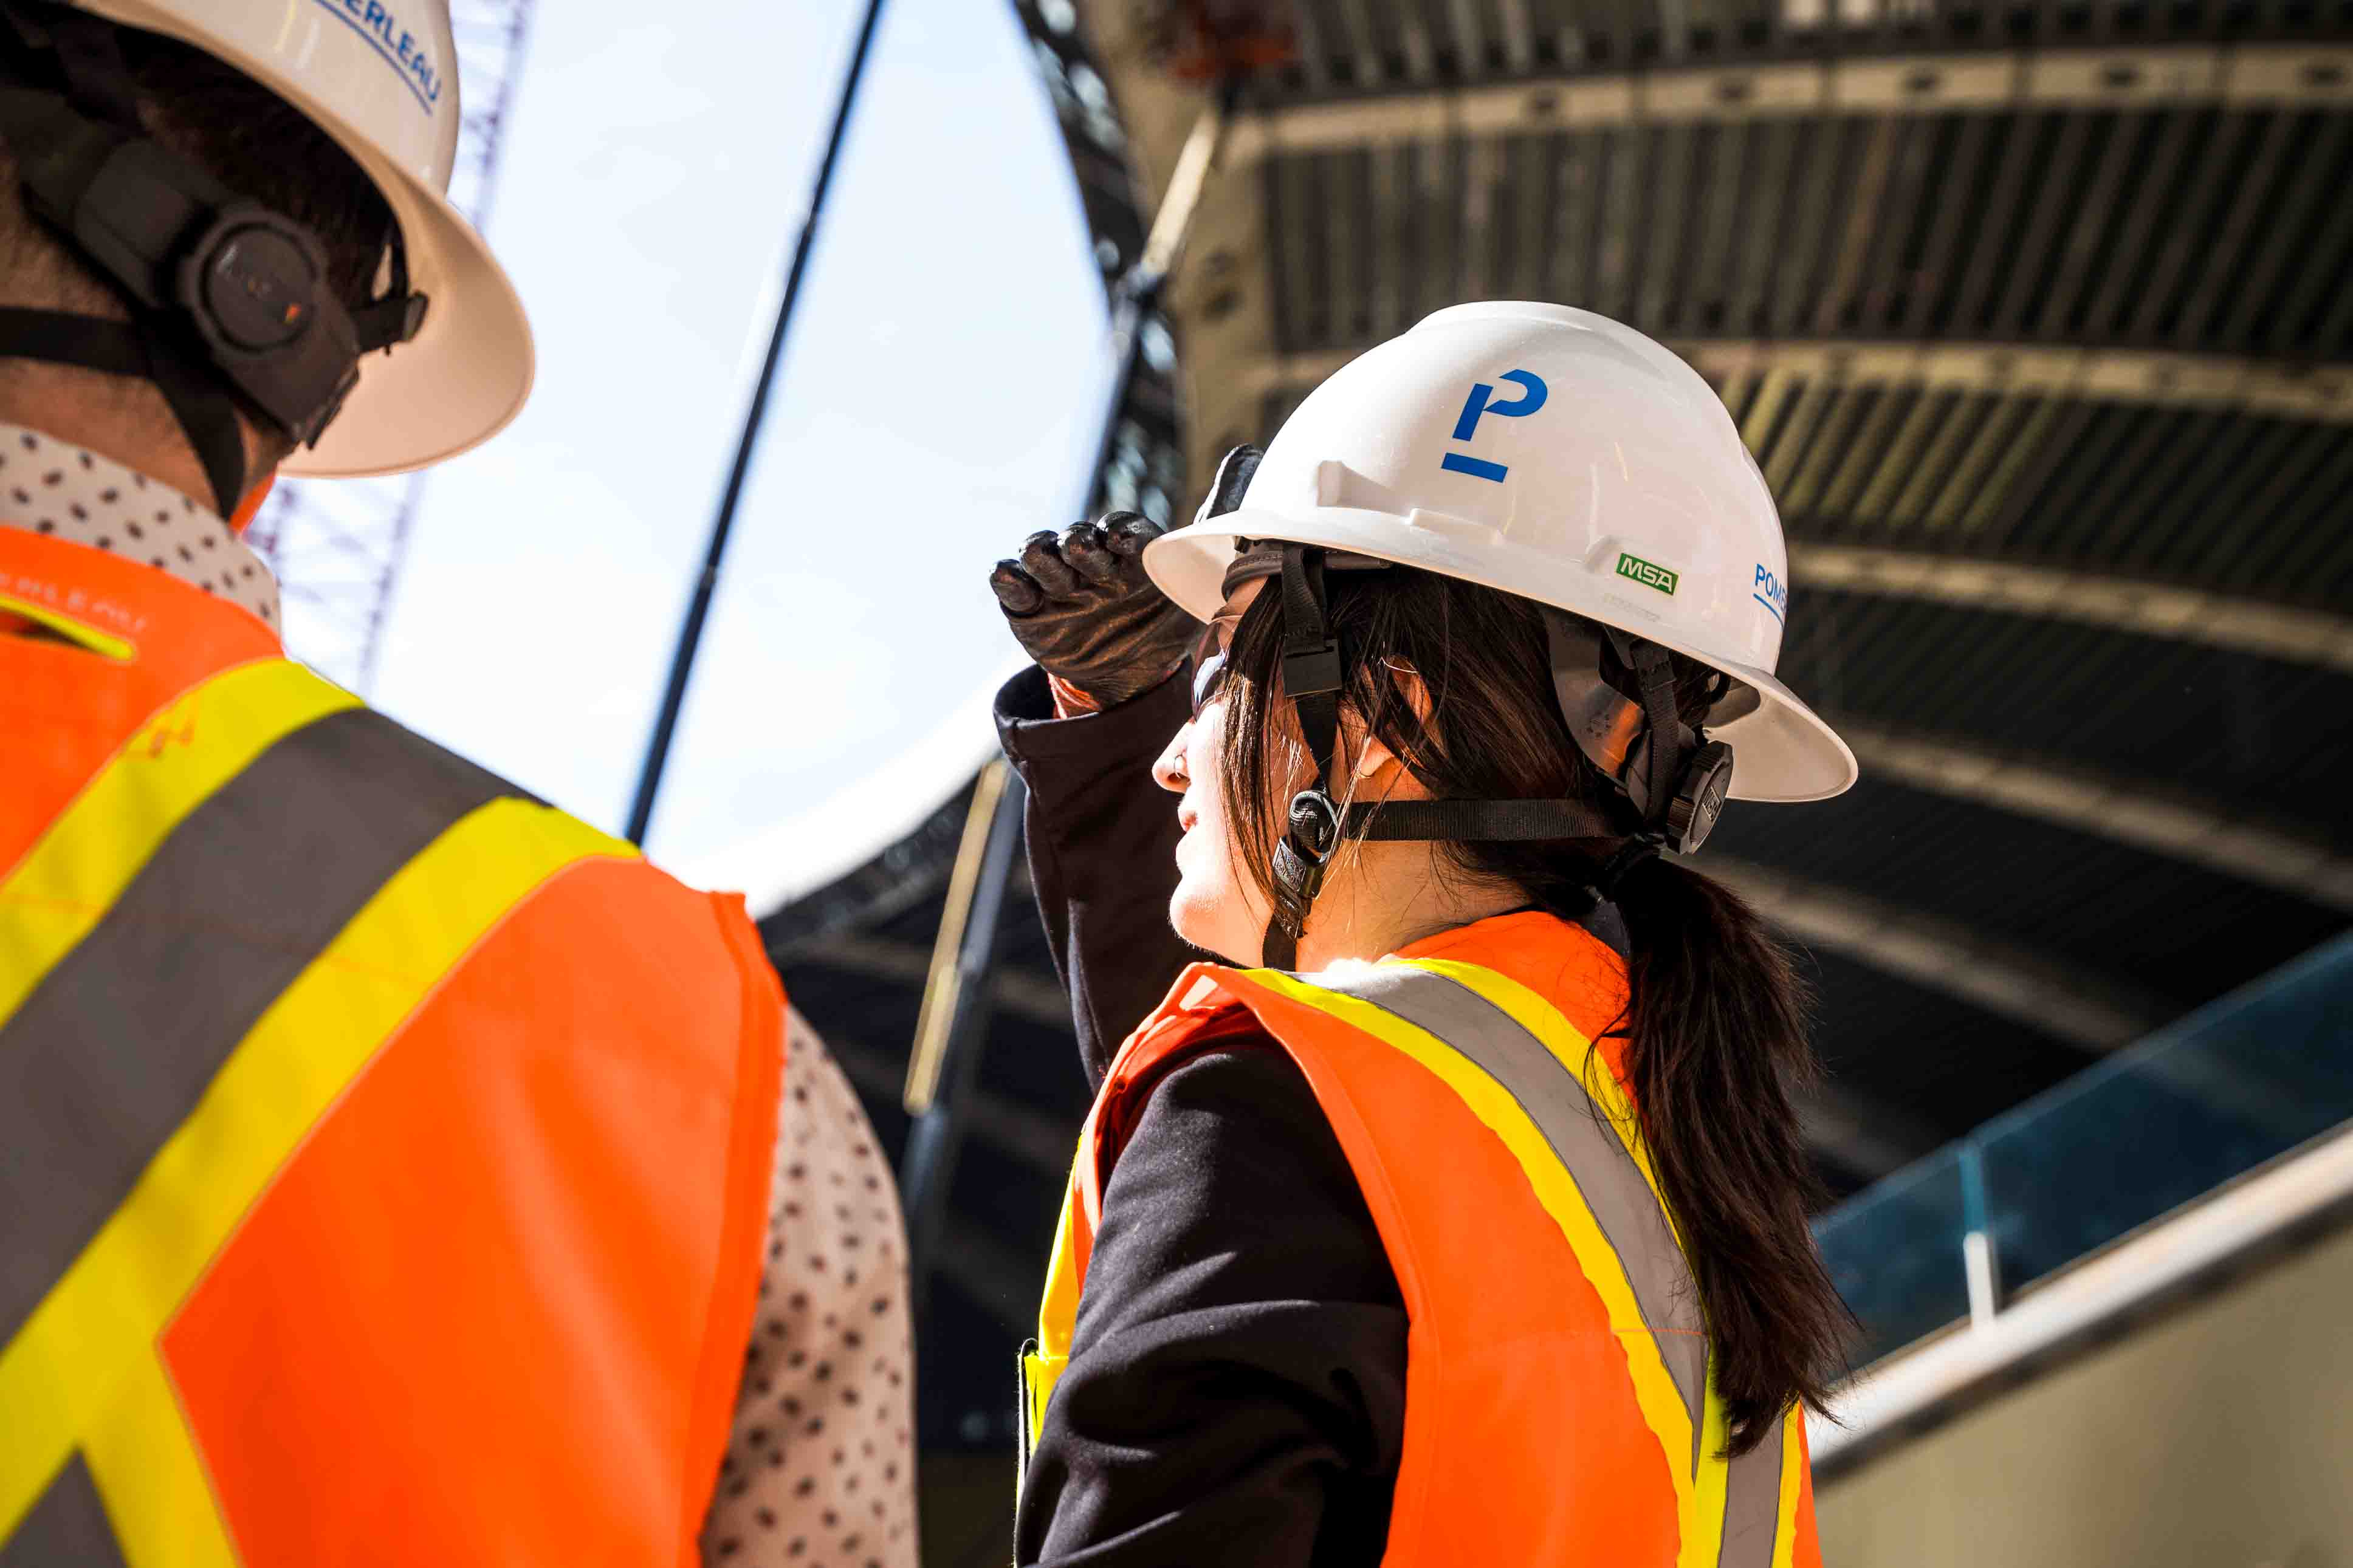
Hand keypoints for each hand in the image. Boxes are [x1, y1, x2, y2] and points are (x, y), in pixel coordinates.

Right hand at [990, 445, 1260, 709]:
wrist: (1133, 673)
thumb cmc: (1167, 613)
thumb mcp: (1201, 571)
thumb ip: (1222, 514)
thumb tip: (1250, 451)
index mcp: (1128, 548)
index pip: (1119, 528)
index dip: (1119, 533)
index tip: (1126, 545)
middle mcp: (1089, 558)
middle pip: (1073, 536)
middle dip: (1079, 547)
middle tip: (1092, 564)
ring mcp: (1056, 581)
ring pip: (1036, 552)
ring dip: (1043, 558)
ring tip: (1056, 575)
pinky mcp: (1027, 608)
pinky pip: (1008, 584)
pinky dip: (1009, 580)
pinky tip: (1021, 588)